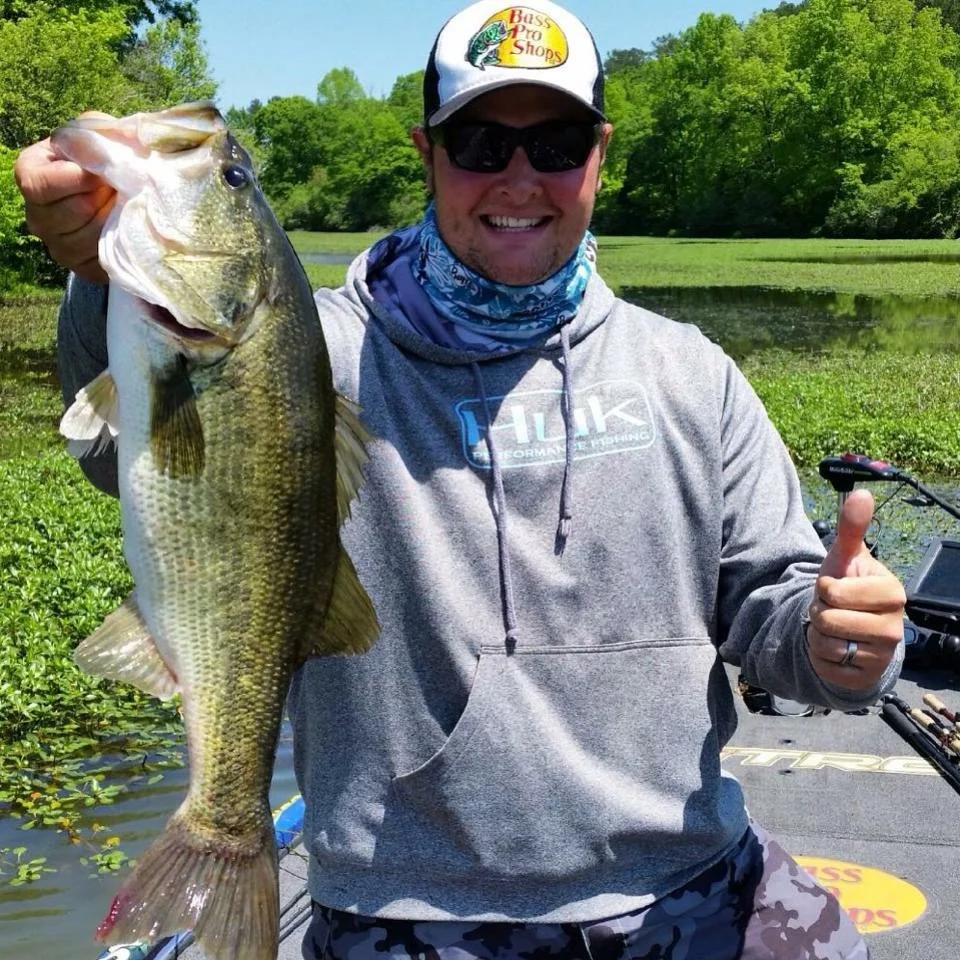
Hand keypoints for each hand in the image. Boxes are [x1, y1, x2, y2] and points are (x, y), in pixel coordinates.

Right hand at [13, 137, 114, 282]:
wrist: (121, 192)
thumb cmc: (103, 157)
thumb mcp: (98, 134)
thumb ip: (98, 134)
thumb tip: (111, 149)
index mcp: (30, 175)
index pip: (41, 185)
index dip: (78, 179)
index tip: (102, 173)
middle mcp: (36, 216)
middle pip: (72, 212)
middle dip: (104, 198)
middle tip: (122, 188)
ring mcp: (58, 247)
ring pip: (90, 238)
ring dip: (116, 219)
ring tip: (128, 205)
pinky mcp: (82, 268)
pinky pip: (102, 261)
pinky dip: (121, 243)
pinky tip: (128, 227)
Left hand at [806, 489, 905, 689]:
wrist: (850, 629)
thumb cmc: (849, 589)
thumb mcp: (845, 557)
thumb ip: (852, 528)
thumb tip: (861, 493)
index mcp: (892, 593)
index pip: (834, 591)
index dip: (825, 589)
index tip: (837, 589)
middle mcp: (894, 627)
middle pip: (827, 618)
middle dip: (820, 612)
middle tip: (834, 609)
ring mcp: (883, 656)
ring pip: (825, 642)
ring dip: (819, 634)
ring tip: (835, 627)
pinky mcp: (866, 677)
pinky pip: (825, 665)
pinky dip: (821, 656)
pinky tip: (836, 649)